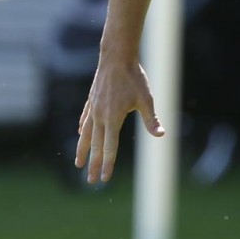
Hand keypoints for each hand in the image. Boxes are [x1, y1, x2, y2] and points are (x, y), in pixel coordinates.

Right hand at [75, 56, 163, 183]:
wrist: (117, 57)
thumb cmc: (134, 77)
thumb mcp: (146, 99)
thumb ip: (151, 119)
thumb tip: (161, 135)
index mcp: (113, 119)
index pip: (109, 148)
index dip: (107, 164)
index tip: (104, 178)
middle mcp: (99, 116)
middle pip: (96, 146)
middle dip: (94, 165)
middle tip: (91, 181)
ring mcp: (93, 108)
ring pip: (86, 135)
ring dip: (82, 151)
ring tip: (77, 164)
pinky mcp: (91, 100)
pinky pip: (85, 119)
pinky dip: (83, 130)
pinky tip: (81, 134)